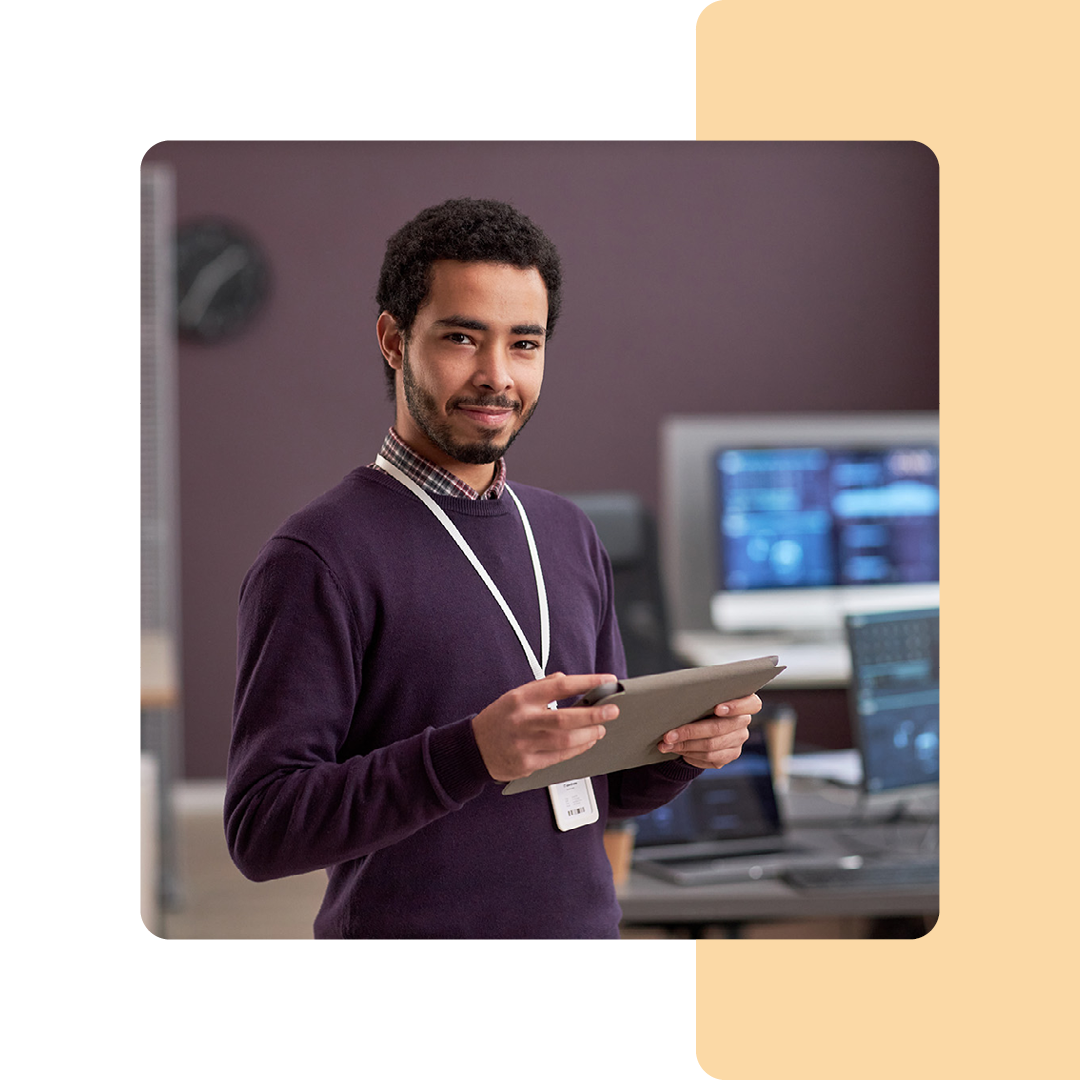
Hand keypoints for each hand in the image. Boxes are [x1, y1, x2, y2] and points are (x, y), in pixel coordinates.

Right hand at [471, 672, 619, 782]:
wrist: (473, 748)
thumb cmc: (499, 719)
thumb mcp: (515, 695)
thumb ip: (542, 687)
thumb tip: (569, 679)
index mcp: (521, 698)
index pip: (560, 685)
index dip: (588, 682)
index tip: (607, 680)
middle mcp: (523, 720)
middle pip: (566, 718)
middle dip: (594, 714)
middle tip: (612, 711)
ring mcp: (524, 743)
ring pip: (565, 740)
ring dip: (589, 734)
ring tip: (601, 729)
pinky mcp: (526, 763)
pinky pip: (559, 757)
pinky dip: (577, 750)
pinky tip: (586, 743)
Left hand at [656, 693, 761, 769]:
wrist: (700, 723)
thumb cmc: (699, 702)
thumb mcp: (701, 696)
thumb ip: (699, 696)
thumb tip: (674, 699)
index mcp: (744, 701)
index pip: (752, 704)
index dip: (735, 707)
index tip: (717, 708)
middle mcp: (744, 721)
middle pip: (719, 728)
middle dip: (690, 732)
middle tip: (668, 735)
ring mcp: (738, 741)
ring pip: (711, 747)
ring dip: (684, 746)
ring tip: (665, 744)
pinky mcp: (730, 755)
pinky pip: (708, 758)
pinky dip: (689, 754)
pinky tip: (676, 750)